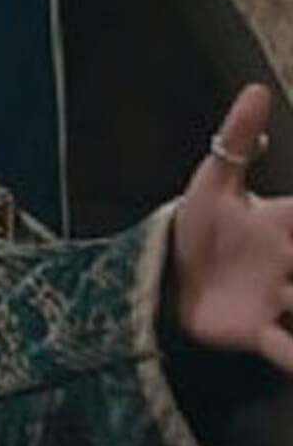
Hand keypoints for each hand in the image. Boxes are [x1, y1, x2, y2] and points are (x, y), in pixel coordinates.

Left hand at [171, 83, 292, 373]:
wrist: (165, 277)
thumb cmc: (198, 228)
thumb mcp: (213, 182)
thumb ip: (236, 138)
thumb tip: (257, 89)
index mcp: (283, 223)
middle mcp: (289, 262)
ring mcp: (278, 298)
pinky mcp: (256, 330)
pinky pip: (283, 347)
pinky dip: (292, 357)